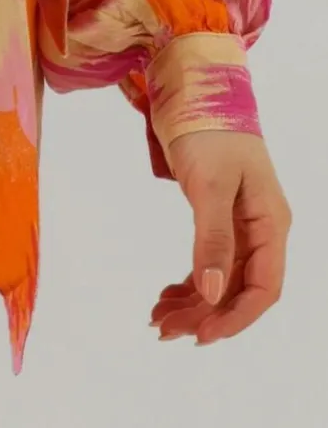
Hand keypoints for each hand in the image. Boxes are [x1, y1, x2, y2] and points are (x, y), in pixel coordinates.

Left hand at [150, 131, 290, 345]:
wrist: (196, 92)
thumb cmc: (208, 132)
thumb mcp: (209, 186)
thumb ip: (213, 239)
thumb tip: (211, 292)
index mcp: (270, 223)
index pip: (264, 287)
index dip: (236, 317)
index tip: (201, 335)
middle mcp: (260, 229)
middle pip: (238, 288)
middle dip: (205, 314)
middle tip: (163, 329)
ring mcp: (240, 225)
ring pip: (221, 278)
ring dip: (193, 303)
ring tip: (158, 317)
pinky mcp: (218, 217)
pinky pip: (209, 261)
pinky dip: (189, 282)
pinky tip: (166, 293)